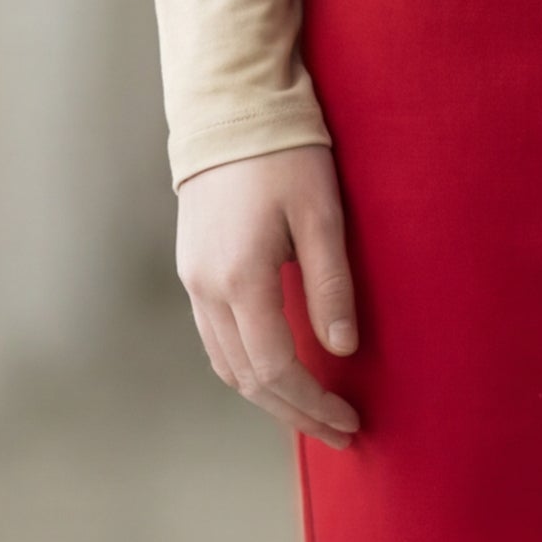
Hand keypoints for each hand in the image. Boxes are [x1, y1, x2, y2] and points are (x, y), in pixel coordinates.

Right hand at [176, 144, 362, 445]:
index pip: (274, 368)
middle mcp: (207, 287)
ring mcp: (193, 279)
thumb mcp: (322, 214)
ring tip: (313, 411)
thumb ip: (331, 284)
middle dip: (294, 412)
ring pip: (226, 363)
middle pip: (247, 378)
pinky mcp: (192, 268)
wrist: (230, 109)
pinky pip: (217, 337)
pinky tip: (279, 370)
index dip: (312, 403)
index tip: (349, 421)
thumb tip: (341, 348)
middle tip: (339, 432)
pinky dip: (248, 365)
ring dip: (269, 395)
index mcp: (240, 277)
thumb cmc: (285, 154)